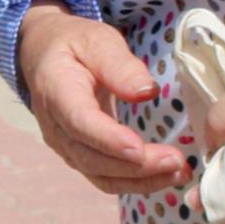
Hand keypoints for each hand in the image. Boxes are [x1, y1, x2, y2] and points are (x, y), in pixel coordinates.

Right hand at [19, 6, 185, 197]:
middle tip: (176, 161)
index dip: (108, 139)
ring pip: (100, 175)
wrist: (45, 56)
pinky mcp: (79, 156)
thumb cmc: (75, 44)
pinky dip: (135, 182)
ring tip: (178, 172)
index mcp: (55, 91)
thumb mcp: (97, 41)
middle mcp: (55, 127)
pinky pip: (105, 178)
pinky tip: (165, 176)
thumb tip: (146, 92)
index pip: (80, 123)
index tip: (139, 148)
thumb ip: (119, 65)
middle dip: (135, 166)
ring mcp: (65, 146)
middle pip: (92, 158)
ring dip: (140, 180)